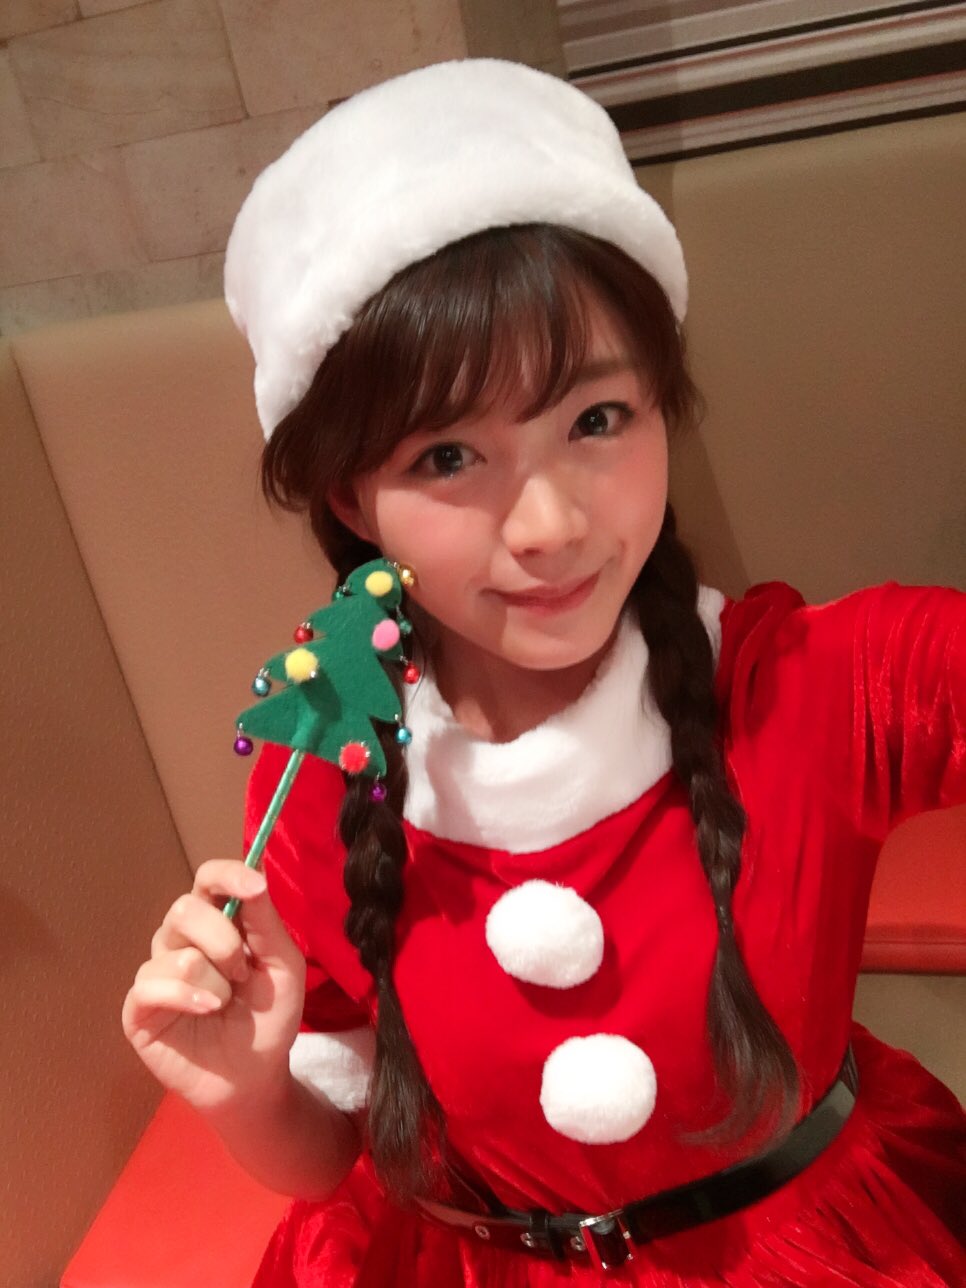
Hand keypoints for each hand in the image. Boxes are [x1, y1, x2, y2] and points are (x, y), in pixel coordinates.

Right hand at [121, 860, 305, 1114]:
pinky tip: (208, 1010)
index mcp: (216, 921)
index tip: (254, 886)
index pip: (208, 878)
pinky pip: (150, 984)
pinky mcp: (138, 1007)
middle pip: (185, 908)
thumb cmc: (269, 1018)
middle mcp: (181, 939)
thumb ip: (267, 924)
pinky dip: (187, 996)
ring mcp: (156, 971)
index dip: (228, 875)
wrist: (253, 1077)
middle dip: (223, 940)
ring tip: (225, 1002)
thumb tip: (256, 878)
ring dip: (213, 979)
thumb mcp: (283, 967)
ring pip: (174, 951)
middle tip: (243, 971)